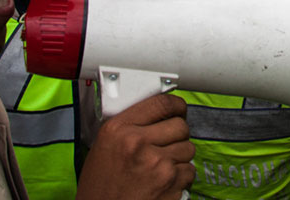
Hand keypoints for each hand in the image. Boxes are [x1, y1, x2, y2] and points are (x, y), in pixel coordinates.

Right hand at [75, 94, 193, 199]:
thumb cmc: (100, 187)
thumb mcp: (104, 147)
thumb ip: (129, 126)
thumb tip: (157, 113)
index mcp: (119, 130)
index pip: (161, 103)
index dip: (175, 105)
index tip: (179, 109)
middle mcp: (138, 143)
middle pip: (180, 125)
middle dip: (178, 135)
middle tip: (168, 144)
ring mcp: (157, 164)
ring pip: (188, 148)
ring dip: (180, 157)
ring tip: (162, 166)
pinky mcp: (170, 184)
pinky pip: (189, 171)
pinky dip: (182, 177)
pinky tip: (165, 181)